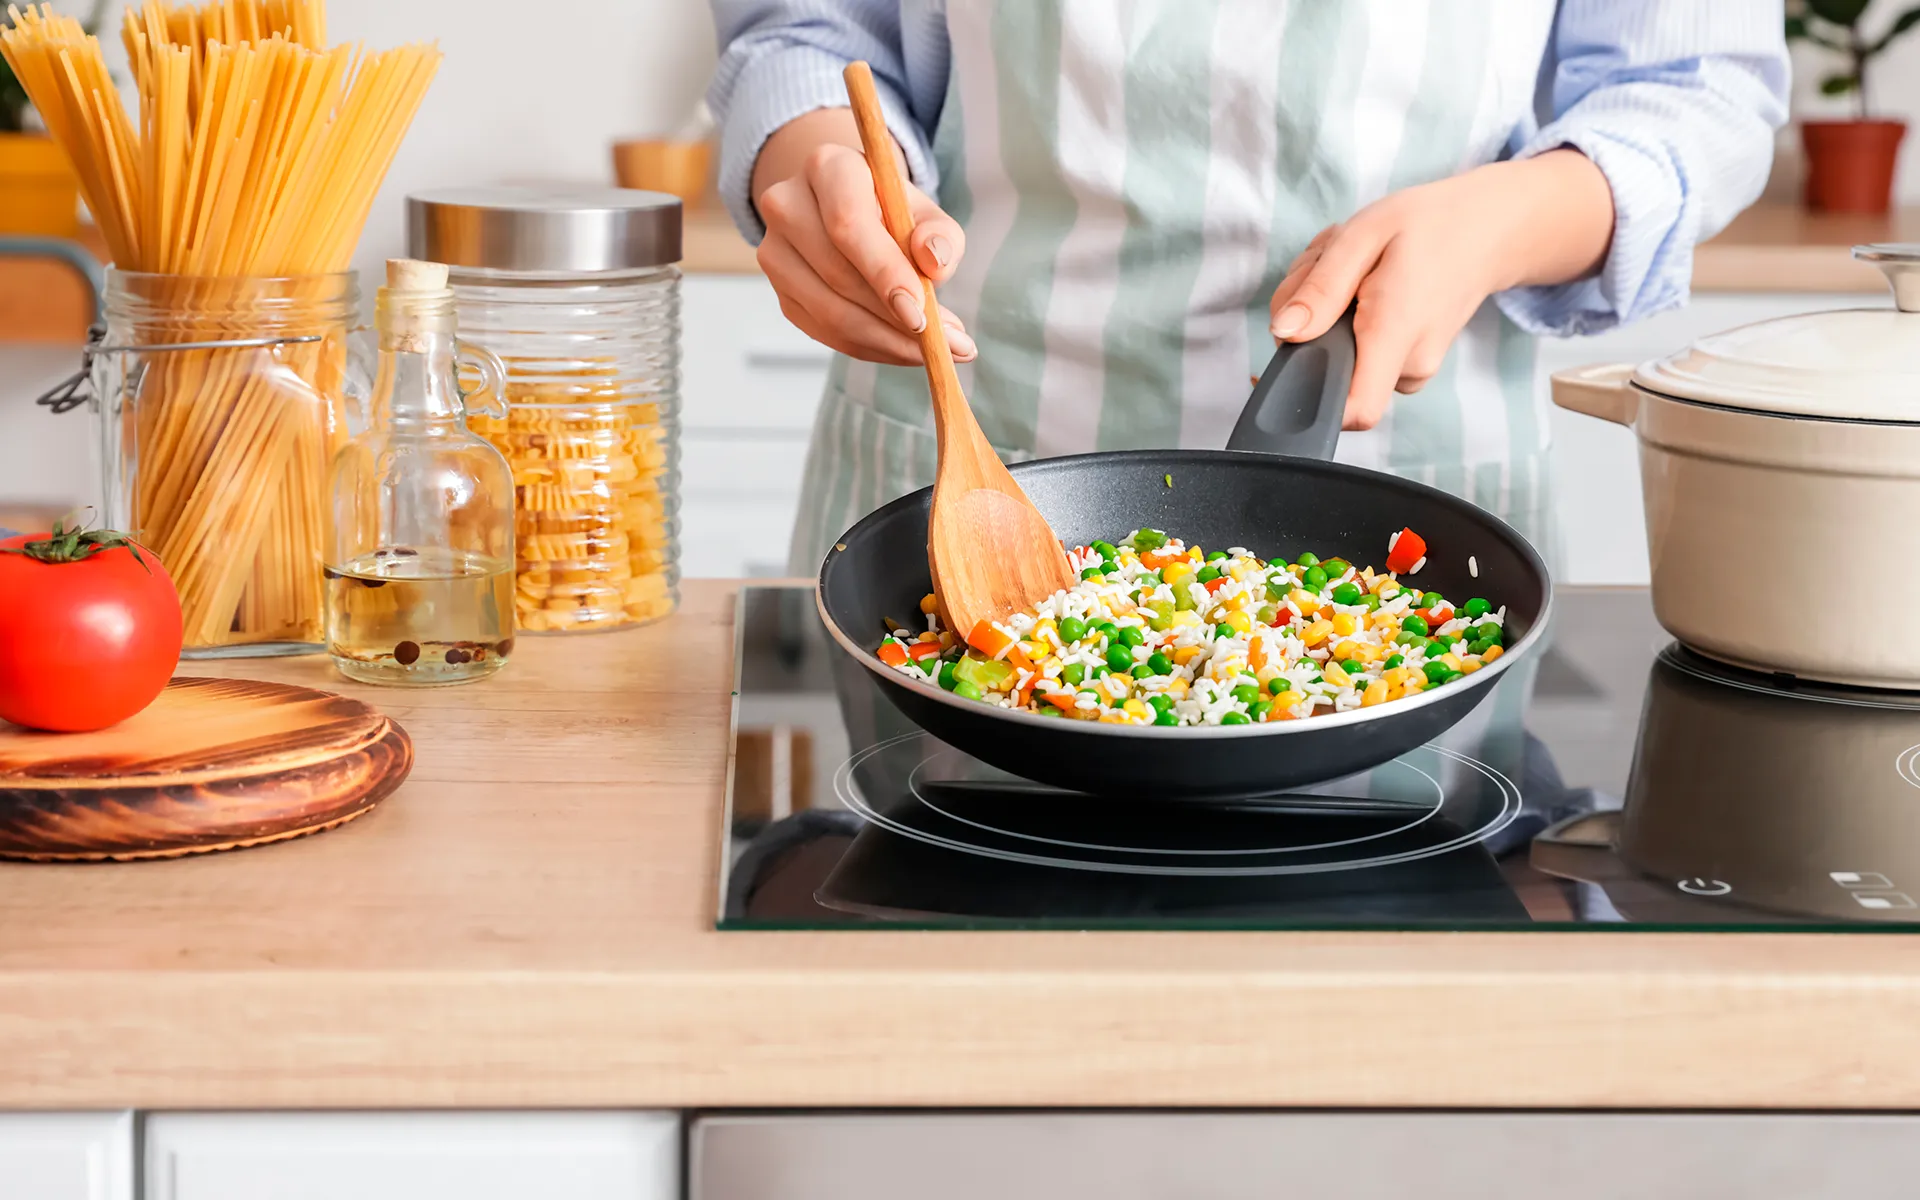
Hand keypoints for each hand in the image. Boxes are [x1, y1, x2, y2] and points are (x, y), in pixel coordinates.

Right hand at [753, 108, 974, 365]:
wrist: (848, 211)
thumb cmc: (894, 212)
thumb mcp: (925, 213)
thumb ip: (940, 236)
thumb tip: (934, 263)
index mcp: (827, 167)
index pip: (848, 224)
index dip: (884, 272)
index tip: (921, 315)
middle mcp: (787, 204)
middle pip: (838, 274)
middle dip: (894, 319)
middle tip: (946, 343)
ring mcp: (775, 251)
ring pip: (829, 311)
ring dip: (886, 340)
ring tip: (933, 350)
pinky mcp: (780, 291)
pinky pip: (824, 332)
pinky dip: (869, 346)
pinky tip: (902, 347)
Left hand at [1268, 149, 1612, 429]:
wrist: (1486, 230)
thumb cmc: (1428, 226)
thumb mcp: (1363, 236)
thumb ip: (1322, 289)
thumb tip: (1284, 333)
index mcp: (1396, 334)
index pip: (1354, 411)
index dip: (1311, 398)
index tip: (1292, 353)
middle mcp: (1409, 366)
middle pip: (1326, 372)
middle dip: (1308, 321)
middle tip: (1327, 269)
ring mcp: (1412, 372)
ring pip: (1338, 359)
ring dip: (1325, 314)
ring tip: (1353, 269)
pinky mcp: (1407, 366)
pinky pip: (1358, 355)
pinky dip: (1345, 320)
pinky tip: (1363, 285)